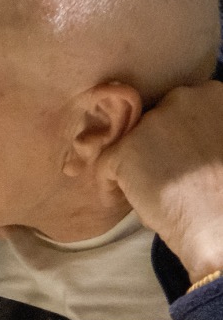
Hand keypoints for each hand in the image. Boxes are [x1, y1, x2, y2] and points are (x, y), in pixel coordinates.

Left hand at [106, 82, 222, 282]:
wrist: (222, 225)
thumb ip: (204, 130)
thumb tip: (180, 143)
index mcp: (212, 95)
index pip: (180, 108)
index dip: (176, 135)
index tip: (182, 158)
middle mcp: (182, 98)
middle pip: (154, 121)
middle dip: (155, 145)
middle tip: (167, 175)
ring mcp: (152, 121)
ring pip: (132, 142)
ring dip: (137, 164)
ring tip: (156, 193)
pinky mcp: (126, 148)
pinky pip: (107, 165)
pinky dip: (113, 186)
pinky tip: (134, 204)